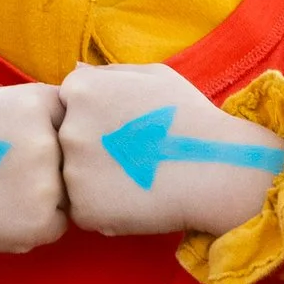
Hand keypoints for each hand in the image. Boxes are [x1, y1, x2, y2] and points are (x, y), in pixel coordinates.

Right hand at [0, 82, 66, 256]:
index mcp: (34, 102)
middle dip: (52, 164)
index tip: (19, 142)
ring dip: (46, 194)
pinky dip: (37, 223)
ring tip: (4, 192)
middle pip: (73, 153)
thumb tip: (80, 104)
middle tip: (9, 171)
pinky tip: (3, 214)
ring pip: (70, 190)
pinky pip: (58, 221)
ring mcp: (46, 184)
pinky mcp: (42, 223)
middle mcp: (45, 140)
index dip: (49, 131)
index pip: (69, 116)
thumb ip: (35, 101)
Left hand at [58, 60, 283, 239]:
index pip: (68, 104)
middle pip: (66, 141)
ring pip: (72, 178)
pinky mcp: (82, 210)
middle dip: (93, 148)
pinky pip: (83, 210)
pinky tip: (135, 200)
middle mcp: (68, 128)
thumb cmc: (191, 116)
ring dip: (96, 181)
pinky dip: (104, 210)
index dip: (98, 117)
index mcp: (80, 90)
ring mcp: (73, 171)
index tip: (126, 126)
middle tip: (134, 155)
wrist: (218, 168)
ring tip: (136, 179)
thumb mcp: (153, 75)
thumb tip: (76, 72)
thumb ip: (108, 73)